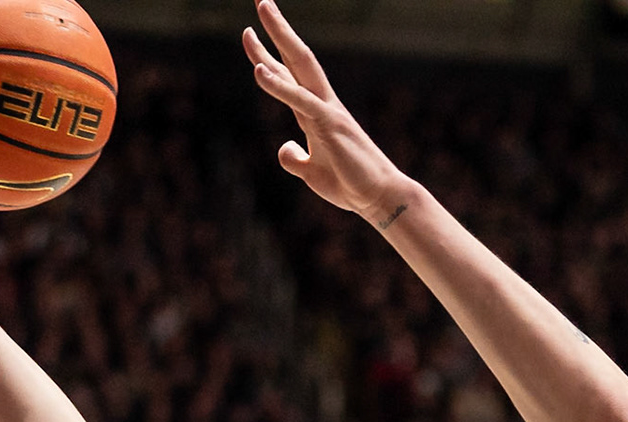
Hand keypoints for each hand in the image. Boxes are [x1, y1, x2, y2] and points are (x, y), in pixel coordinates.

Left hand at [243, 1, 410, 227]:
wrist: (379, 198)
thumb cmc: (350, 184)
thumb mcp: (312, 172)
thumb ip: (296, 158)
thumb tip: (285, 148)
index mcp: (316, 114)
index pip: (288, 76)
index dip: (266, 55)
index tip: (249, 34)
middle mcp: (322, 104)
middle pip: (295, 58)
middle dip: (277, 28)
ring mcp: (327, 111)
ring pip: (299, 66)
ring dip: (280, 37)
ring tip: (260, 12)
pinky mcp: (330, 125)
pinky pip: (300, 100)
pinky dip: (279, 85)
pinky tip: (259, 70)